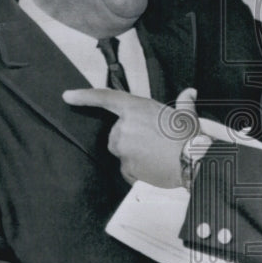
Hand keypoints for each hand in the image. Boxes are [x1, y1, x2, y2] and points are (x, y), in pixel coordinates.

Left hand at [62, 87, 198, 187]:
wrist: (193, 160)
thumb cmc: (189, 137)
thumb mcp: (187, 115)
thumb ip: (184, 102)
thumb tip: (189, 93)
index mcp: (137, 108)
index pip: (105, 98)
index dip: (84, 96)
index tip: (68, 96)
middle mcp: (126, 126)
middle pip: (116, 133)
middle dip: (130, 138)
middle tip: (153, 142)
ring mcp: (124, 147)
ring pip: (121, 151)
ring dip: (133, 154)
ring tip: (155, 155)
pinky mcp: (127, 166)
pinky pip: (126, 168)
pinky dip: (137, 169)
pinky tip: (154, 167)